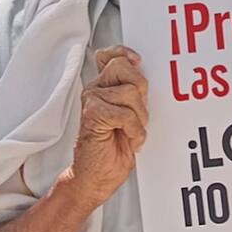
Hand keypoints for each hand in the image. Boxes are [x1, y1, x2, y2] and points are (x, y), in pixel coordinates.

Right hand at [65, 45, 147, 210]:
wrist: (94, 178)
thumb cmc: (111, 151)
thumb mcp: (130, 116)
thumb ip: (131, 93)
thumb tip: (140, 73)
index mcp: (102, 89)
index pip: (110, 56)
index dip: (124, 54)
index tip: (136, 61)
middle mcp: (94, 91)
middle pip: (124, 68)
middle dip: (140, 92)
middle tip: (136, 115)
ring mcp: (91, 101)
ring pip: (130, 92)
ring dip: (139, 118)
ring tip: (129, 131)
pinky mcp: (92, 114)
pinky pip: (126, 113)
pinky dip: (133, 130)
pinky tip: (126, 138)